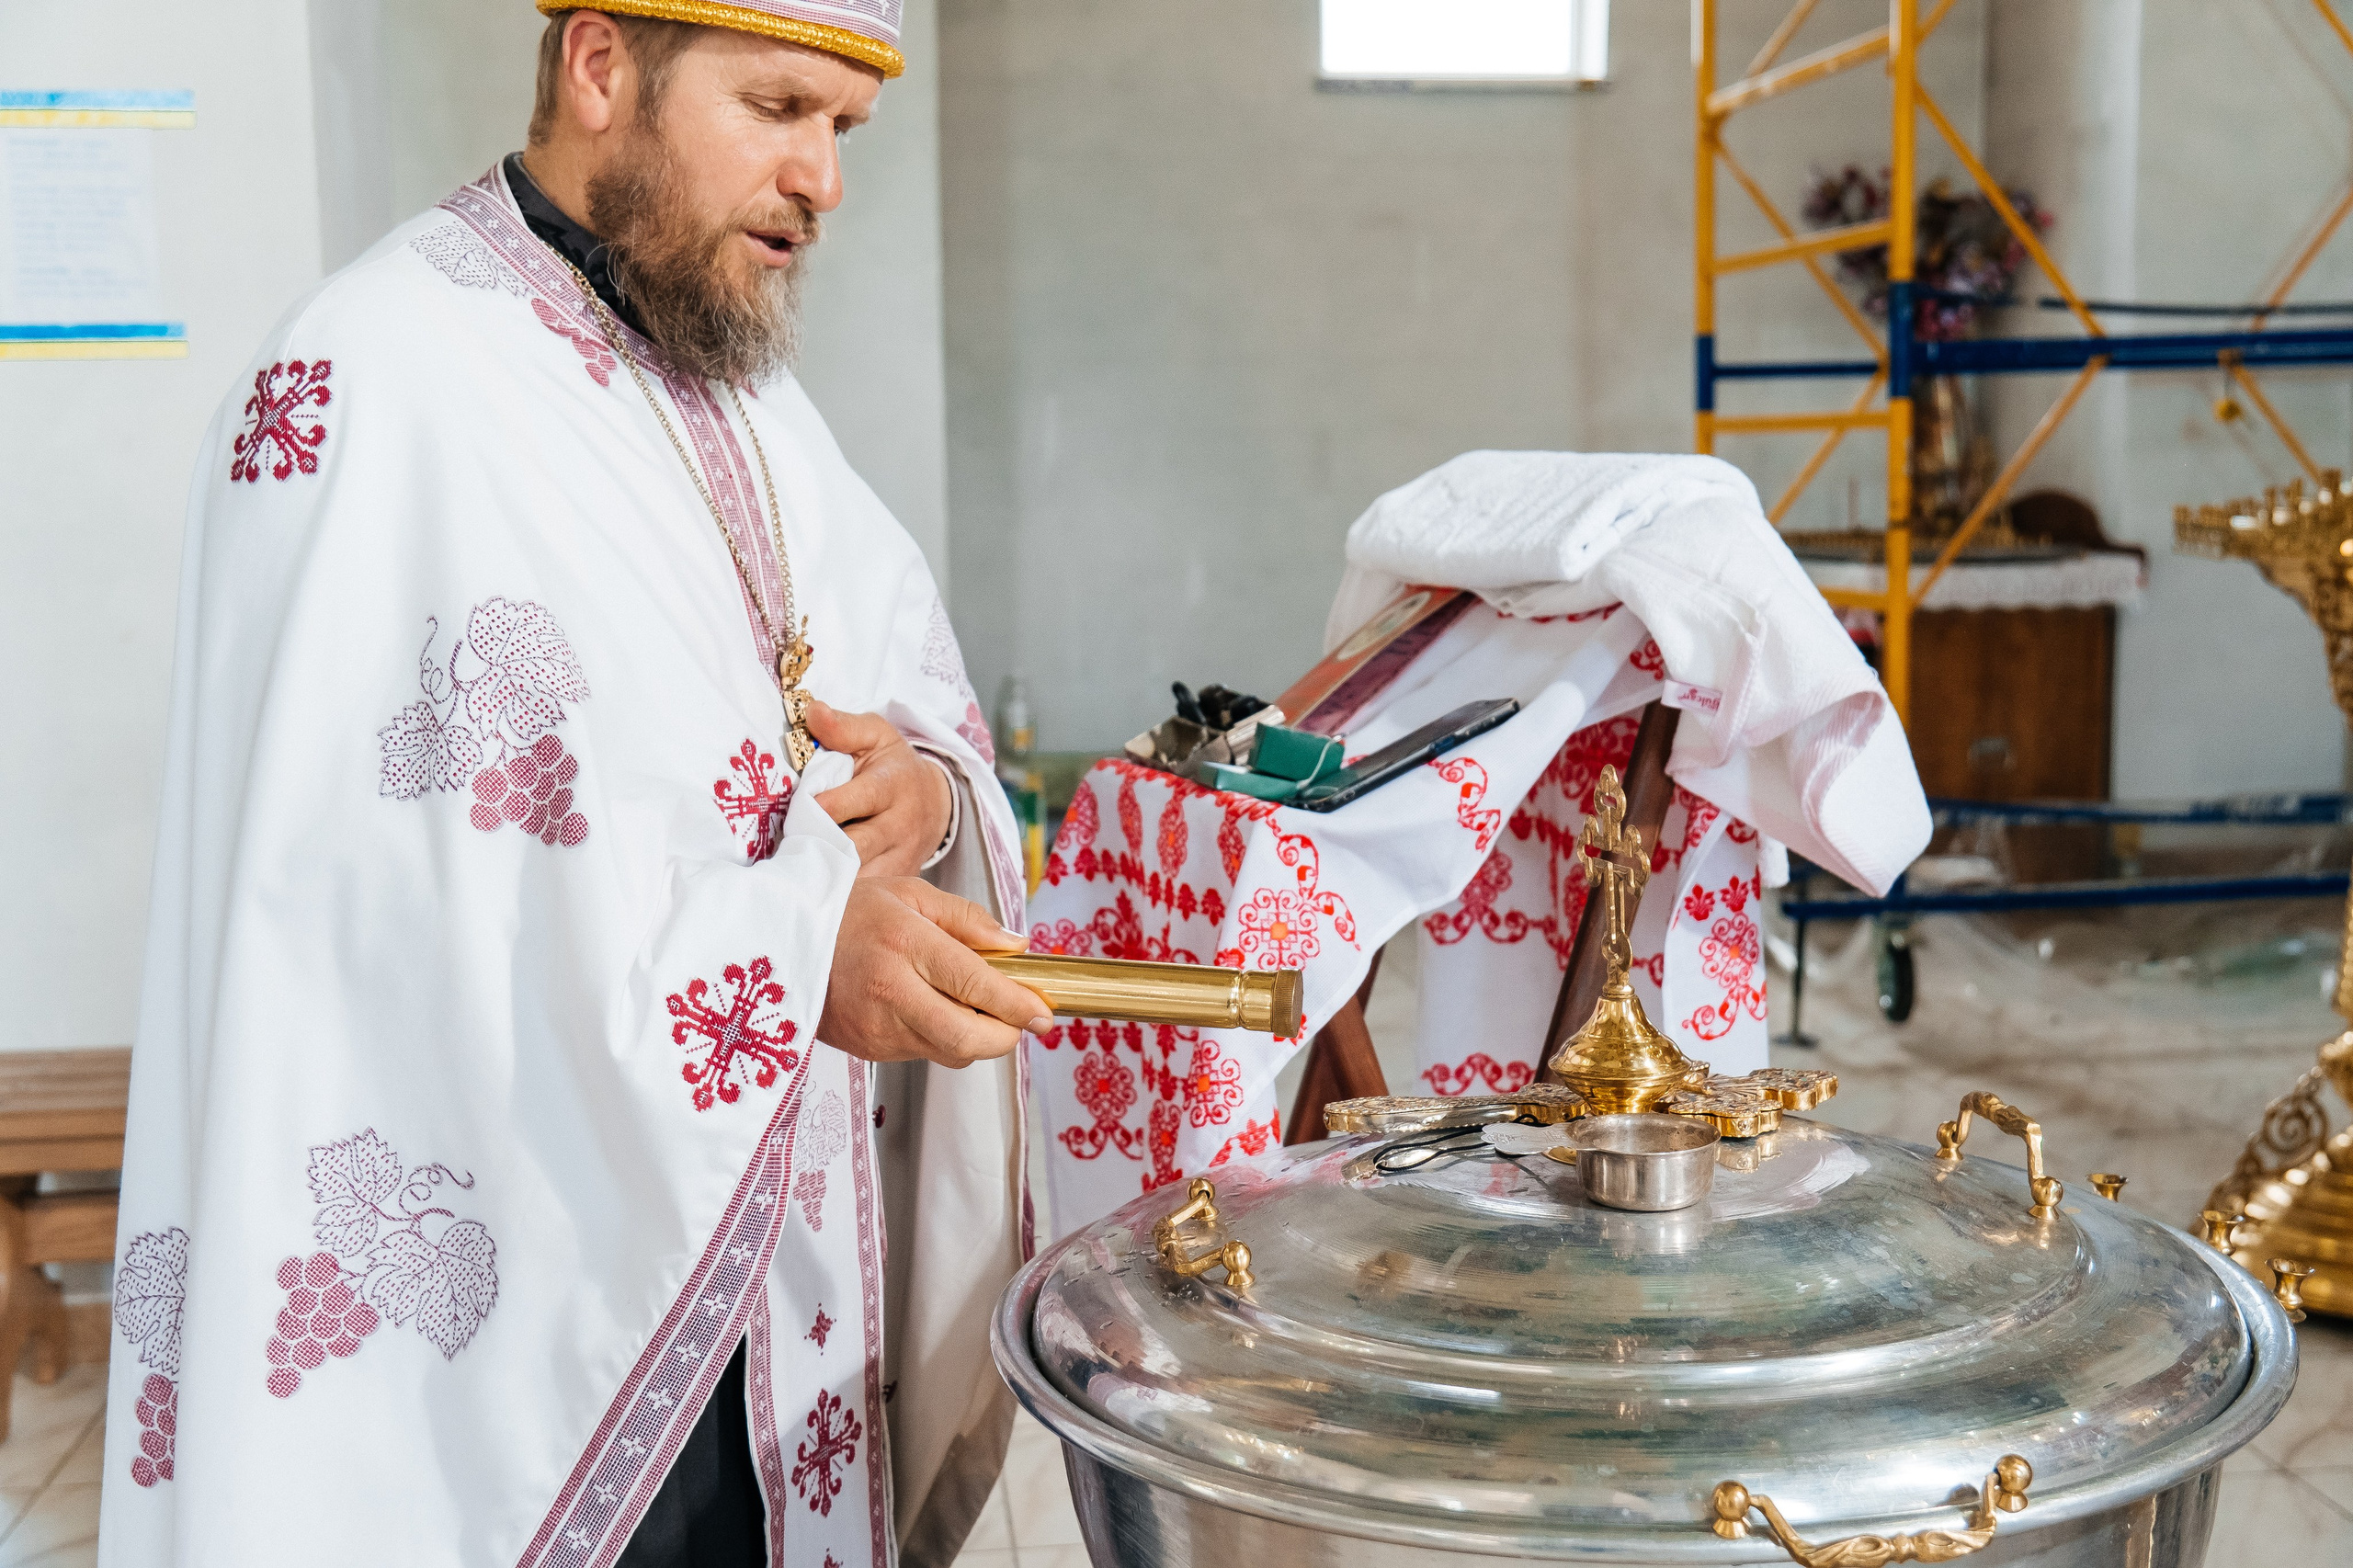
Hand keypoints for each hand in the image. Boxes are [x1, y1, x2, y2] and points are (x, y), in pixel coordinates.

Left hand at [807, 700, 954, 878]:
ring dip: (829, 875)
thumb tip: (811, 711)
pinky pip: (869, 893)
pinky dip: (842, 894)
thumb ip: (844, 727)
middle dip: (823, 847)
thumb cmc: (893, 766)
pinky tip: (816, 891)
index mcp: (892, 783)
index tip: (797, 810)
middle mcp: (900, 823)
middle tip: (788, 849)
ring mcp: (901, 855)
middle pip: (857, 845)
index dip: (825, 807)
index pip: (859, 799)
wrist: (935, 802)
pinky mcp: (899, 877)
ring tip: (796, 873)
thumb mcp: (876, 736)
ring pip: (862, 875)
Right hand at [818, 877, 1050, 1066]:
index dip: (1018, 1006)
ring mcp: (875, 1028)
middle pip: (967, 1039)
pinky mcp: (866, 1049)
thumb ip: (967, 919)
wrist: (781, 939)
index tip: (1044, 1013)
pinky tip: (932, 1009)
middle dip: (1005, 1037)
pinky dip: (941, 1038)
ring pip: (949, 1053)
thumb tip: (1017, 946)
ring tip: (972, 1006)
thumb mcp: (911, 894)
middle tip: (1019, 1020)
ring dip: (975, 1039)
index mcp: (904, 945)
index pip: (976, 986)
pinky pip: (922, 1053)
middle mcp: (890, 992)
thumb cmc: (850, 910)